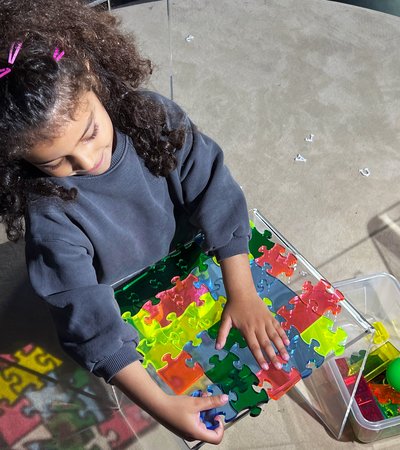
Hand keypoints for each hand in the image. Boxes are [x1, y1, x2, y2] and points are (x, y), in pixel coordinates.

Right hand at [155, 393, 227, 442]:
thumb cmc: (175, 406)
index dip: (220, 427)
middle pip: (209, 430)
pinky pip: (195, 423)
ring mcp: (187, 433)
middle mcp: (193, 436)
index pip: (216, 438)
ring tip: (201, 399)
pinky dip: (198, 413)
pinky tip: (194, 403)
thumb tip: (225, 399)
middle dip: (211, 415)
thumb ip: (212, 401)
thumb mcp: (196, 402)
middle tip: (209, 403)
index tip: (217, 415)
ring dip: (204, 412)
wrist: (158, 406)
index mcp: (197, 433)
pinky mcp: (183, 428)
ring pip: (202, 424)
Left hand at [218, 254, 289, 369]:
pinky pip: (278, 327)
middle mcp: (258, 327)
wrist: (242, 292)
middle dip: (273, 356)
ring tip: (286, 358)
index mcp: (247, 330)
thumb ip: (222, 334)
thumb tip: (217, 347)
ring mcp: (265, 321)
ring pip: (274, 336)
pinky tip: (287, 343)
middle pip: (266, 344)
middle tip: (279, 367)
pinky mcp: (270, 316)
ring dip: (281, 347)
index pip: (254, 346)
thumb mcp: (225, 320)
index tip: (265, 368)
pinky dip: (283, 335)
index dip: (260, 357)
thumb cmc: (233, 307)